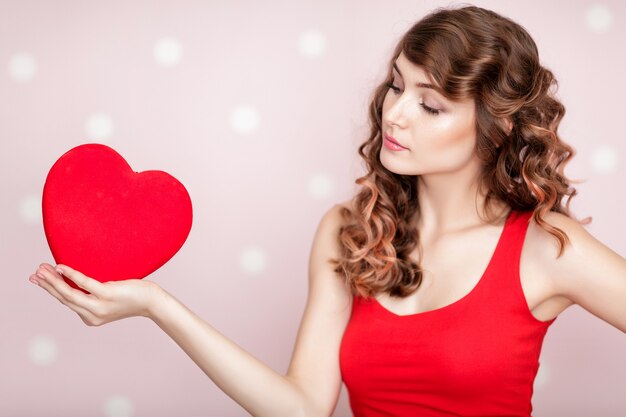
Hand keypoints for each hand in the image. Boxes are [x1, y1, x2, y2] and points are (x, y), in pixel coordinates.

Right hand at [29, 263, 161, 325]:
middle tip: (34, 272)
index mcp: (90, 316)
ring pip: (69, 293)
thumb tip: (78, 279)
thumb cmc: (132, 296)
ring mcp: (99, 306)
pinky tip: (61, 267)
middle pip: (63, 298)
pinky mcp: (107, 295)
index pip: (65, 301)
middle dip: (47, 284)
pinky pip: (85, 284)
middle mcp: (92, 314)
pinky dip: (71, 275)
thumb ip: (93, 293)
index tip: (37, 279)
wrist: (152, 302)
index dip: (50, 290)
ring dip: (53, 280)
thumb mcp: (108, 297)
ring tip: (42, 269)